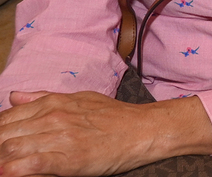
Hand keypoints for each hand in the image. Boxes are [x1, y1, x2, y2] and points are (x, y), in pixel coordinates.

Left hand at [0, 89, 211, 176]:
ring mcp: (59, 138)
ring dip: (3, 160)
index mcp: (52, 103)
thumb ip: (42, 98)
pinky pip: (30, 165)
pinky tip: (8, 173)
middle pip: (3, 135)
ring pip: (10, 150)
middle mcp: (52, 117)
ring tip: (4, 166)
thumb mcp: (78, 98)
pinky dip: (14, 170)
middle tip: (1, 156)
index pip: (6, 118)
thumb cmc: (114, 116)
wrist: (143, 129)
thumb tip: (13, 96)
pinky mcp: (67, 159)